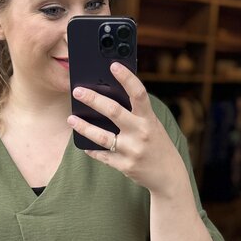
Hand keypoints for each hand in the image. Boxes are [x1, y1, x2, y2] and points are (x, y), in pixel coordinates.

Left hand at [67, 62, 187, 194]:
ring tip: (71, 119)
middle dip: (93, 99)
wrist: (169, 175)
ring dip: (84, 127)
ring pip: (102, 137)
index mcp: (149, 119)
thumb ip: (135, 113)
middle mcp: (141, 133)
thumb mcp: (152, 125)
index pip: (138, 93)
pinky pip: (103, 156)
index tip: (113, 65)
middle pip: (113, 111)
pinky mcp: (125, 166)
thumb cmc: (157, 144)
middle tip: (77, 91)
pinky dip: (92, 149)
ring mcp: (132, 151)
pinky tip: (83, 145)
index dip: (126, 78)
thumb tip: (108, 96)